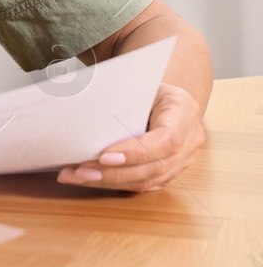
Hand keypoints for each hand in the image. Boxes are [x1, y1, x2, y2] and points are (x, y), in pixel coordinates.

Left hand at [57, 82, 205, 191]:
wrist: (166, 97)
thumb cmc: (147, 86)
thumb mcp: (139, 82)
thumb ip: (118, 93)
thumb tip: (76, 92)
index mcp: (183, 110)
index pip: (166, 139)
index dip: (136, 152)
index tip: (104, 156)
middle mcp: (189, 139)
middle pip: (154, 167)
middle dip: (114, 173)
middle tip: (80, 172)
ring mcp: (183, 159)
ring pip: (147, 181)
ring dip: (108, 181)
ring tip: (76, 177)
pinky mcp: (169, 172)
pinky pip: (142, 184)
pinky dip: (113, 183)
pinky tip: (87, 179)